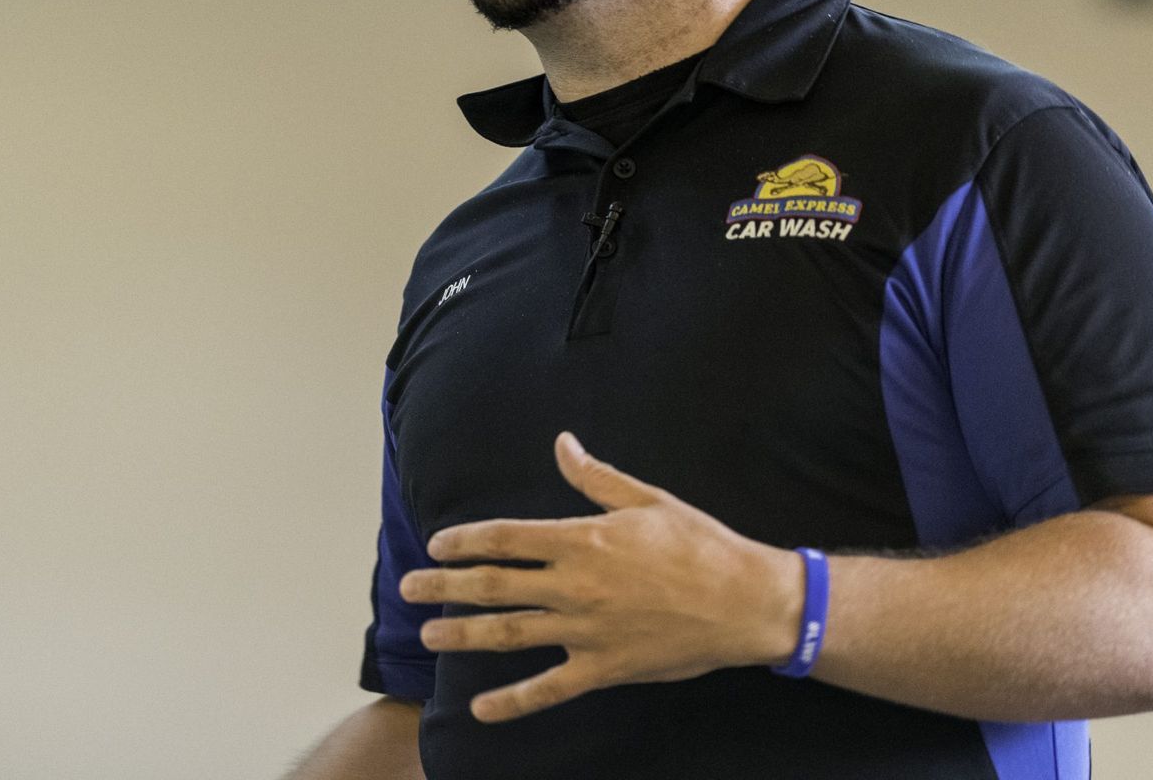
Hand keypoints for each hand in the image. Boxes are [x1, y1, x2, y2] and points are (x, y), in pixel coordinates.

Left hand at [399, 431, 803, 723]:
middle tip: (408, 587)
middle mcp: (574, 585)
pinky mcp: (604, 668)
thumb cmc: (698, 545)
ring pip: (509, 634)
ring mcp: (586, 630)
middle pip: (494, 585)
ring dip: (462, 633)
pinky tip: (481, 708)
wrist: (744, 601)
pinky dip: (513, 701)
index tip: (437, 546)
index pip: (506, 538)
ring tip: (428, 634)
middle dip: (445, 586)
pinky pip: (549, 689)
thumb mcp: (646, 499)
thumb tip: (562, 444)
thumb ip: (594, 477)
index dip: (465, 542)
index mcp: (582, 540)